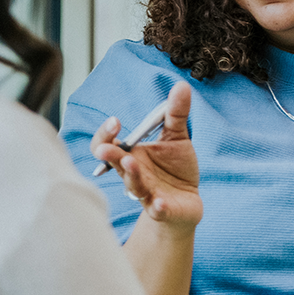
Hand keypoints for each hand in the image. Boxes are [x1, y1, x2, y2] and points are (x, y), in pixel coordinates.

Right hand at [90, 82, 201, 229]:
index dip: (105, 134)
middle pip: (113, 164)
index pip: (106, 144)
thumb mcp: (177, 137)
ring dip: (131, 175)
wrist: (188, 201)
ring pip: (132, 185)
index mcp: (131, 154)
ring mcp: (147, 192)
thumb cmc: (175, 168)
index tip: (115, 122)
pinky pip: (157, 210)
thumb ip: (176, 113)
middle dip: (109, 155)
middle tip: (107, 148)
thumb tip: (182, 85)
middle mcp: (133, 173)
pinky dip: (157, 207)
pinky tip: (159, 203)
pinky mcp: (163, 209)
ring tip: (130, 162)